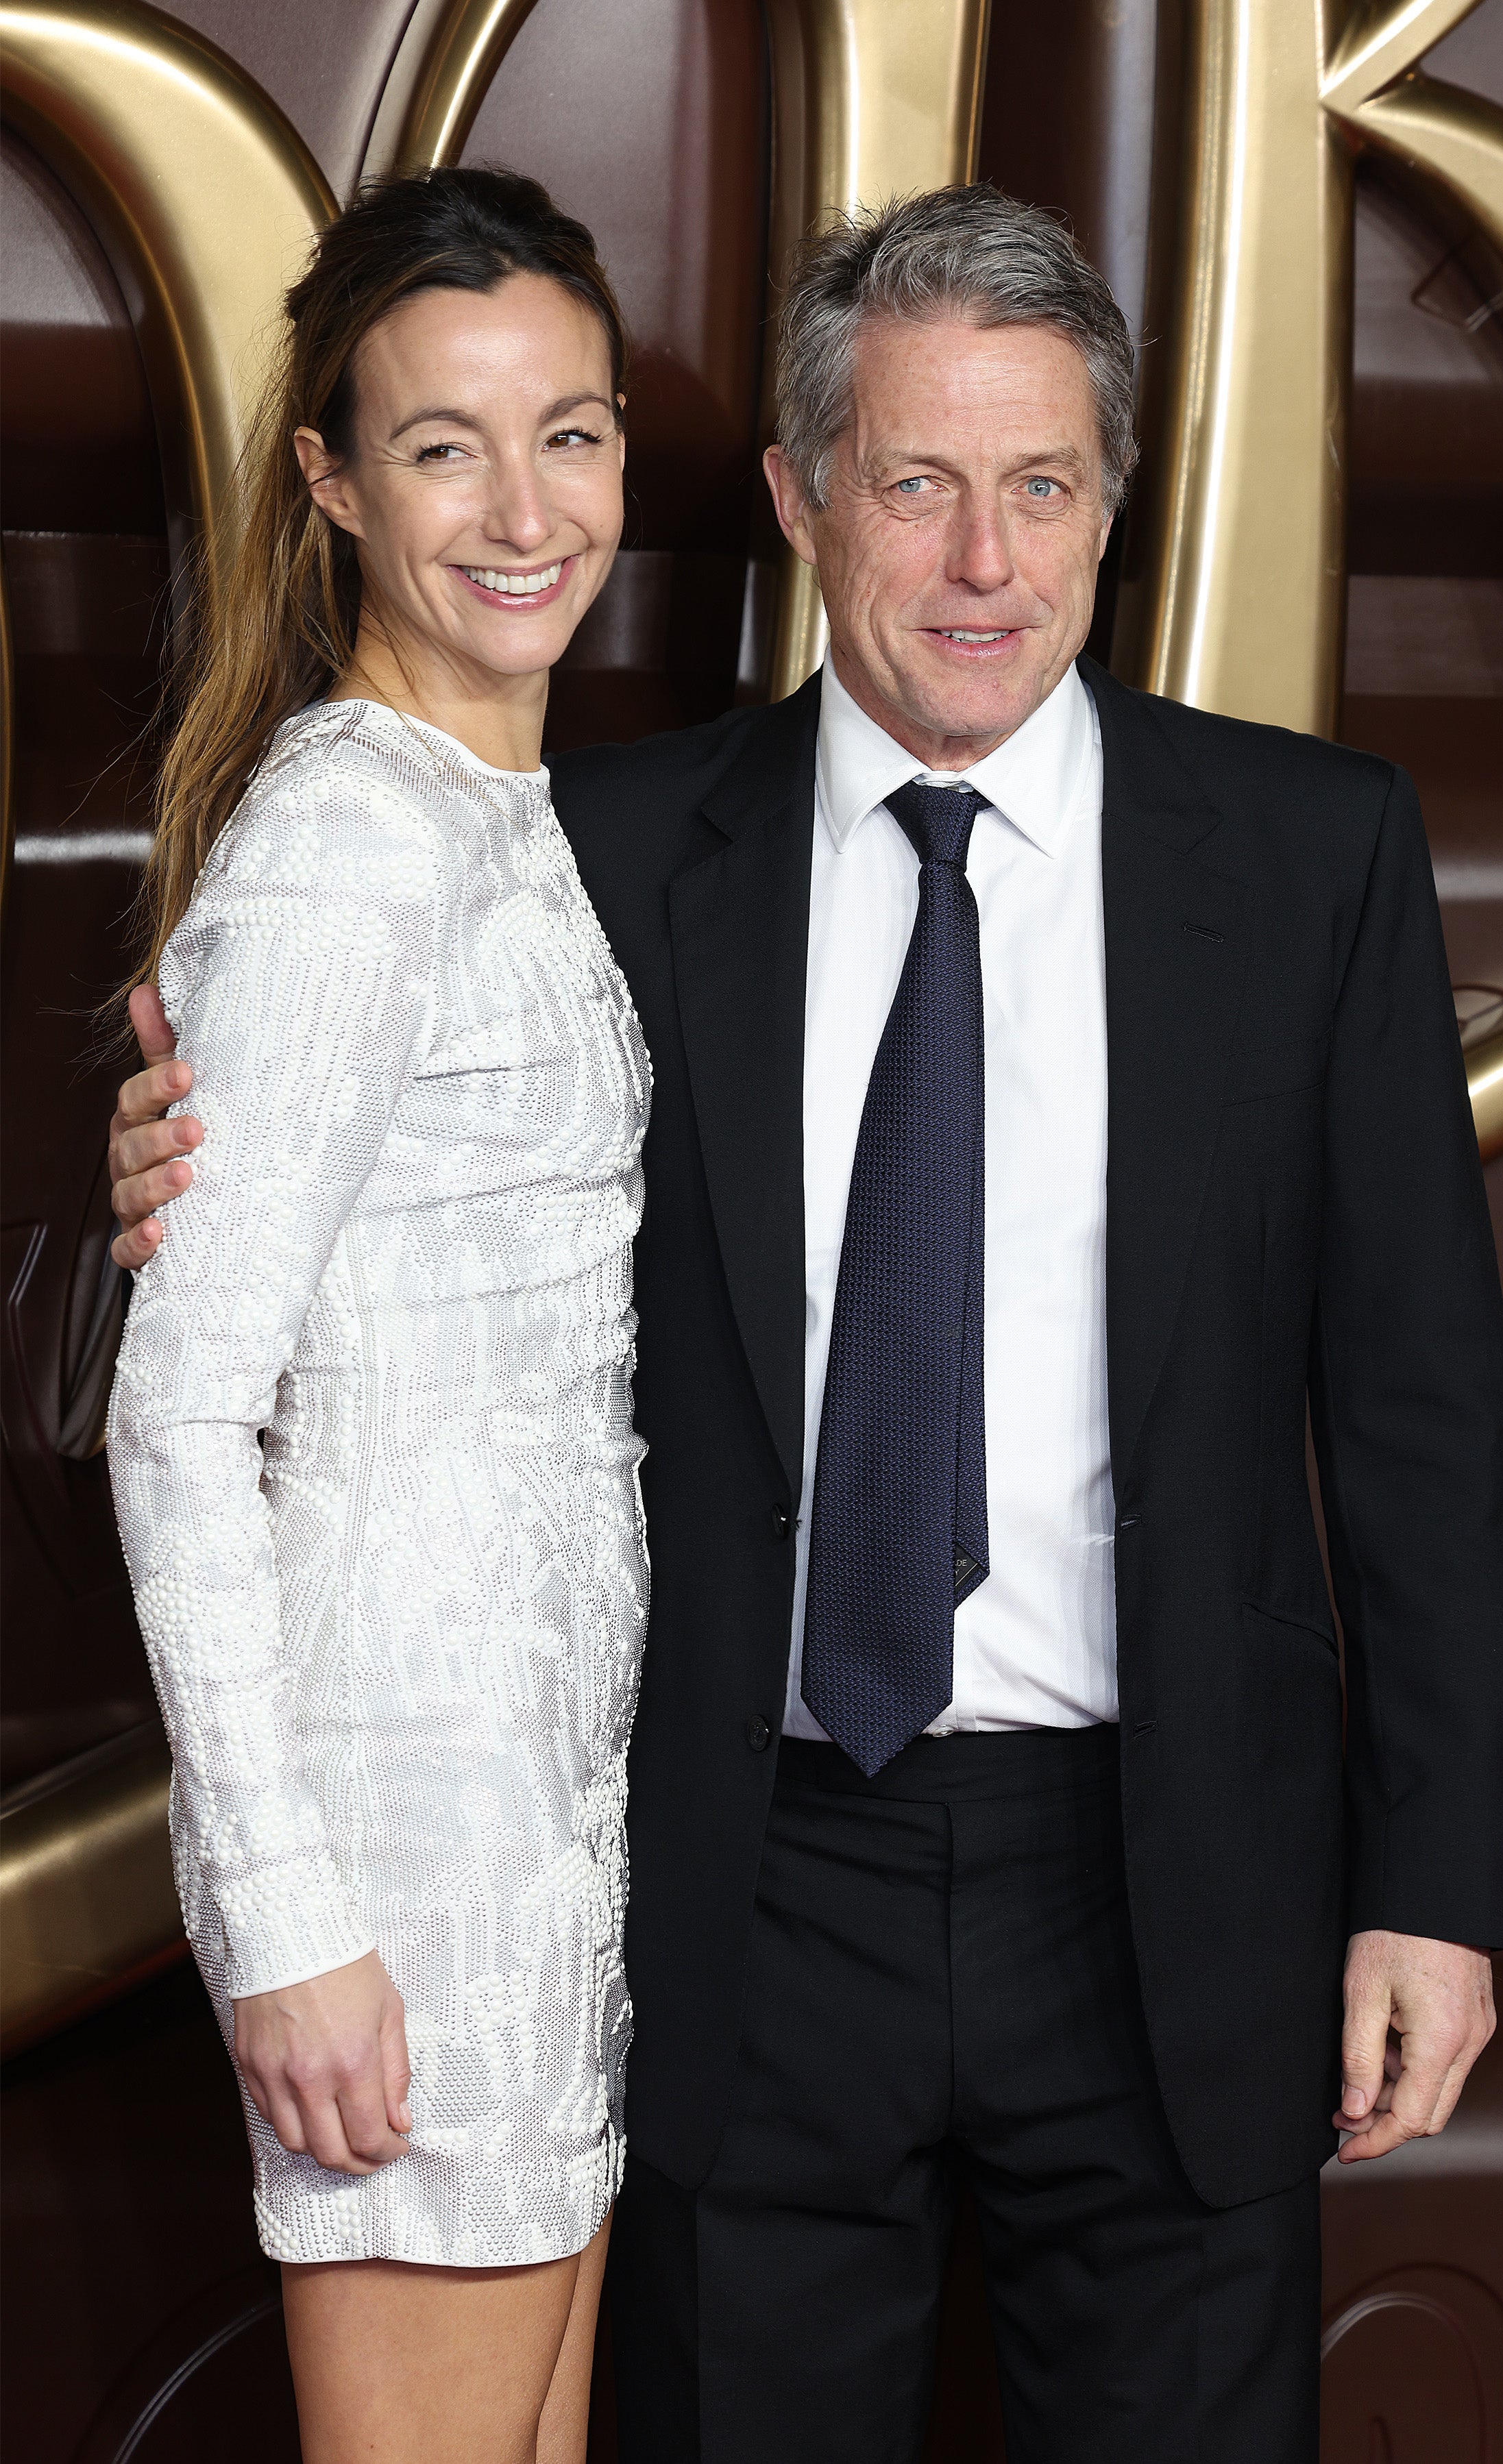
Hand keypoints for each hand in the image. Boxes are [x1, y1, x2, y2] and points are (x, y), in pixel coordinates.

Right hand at [109, 983, 202, 1268]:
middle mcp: (128, 1160)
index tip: (186, 1073)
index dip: (156, 1086)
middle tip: (196, 1131)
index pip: (135, 1098)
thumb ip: (165, 1047)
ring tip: (186, 1177)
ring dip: (155, 1185)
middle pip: (131, 1146)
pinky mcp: (137, 1245)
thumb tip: (145, 990)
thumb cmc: (191, 1142)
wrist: (209, 1211)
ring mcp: (130, 1204)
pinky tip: (157, 1233)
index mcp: (137, 1121)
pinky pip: (127, 1250)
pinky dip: (139, 1243)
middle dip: (161, 1137)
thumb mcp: (182, 1095)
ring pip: (128, 1194)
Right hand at [234, 1948, 413, 2175]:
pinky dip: (293, 2126)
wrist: (291, 1929)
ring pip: (296, 2143)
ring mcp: (276, 2074)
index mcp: (353, 2062)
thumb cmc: (345, 1963)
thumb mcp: (389, 2010)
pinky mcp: (250, 2066)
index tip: (396, 2147)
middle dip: (358, 2165)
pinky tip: (312, 2114)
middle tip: (372, 2156)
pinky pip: (269, 2117)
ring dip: (323, 2151)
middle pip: (331, 2153)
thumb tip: (400, 2120)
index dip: (386, 2153)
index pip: (369, 2137)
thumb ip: (396, 2071)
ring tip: (343, 2139)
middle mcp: (311, 2077)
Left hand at [1334, 1928, 1494, 2162]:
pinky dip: (1415, 2070)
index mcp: (1442, 2041)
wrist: (1429, 1887)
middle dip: (1386, 2125)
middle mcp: (1468, 2043)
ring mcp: (1477, 2030)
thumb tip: (1355, 2112)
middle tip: (1344, 2120)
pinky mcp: (1475, 2018)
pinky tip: (1384, 2053)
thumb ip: (1359, 2059)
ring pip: (1440, 2090)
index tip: (1345, 2150)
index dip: (1377, 2142)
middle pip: (1432, 2114)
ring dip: (1400, 2096)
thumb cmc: (1394, 1931)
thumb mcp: (1363, 1993)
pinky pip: (1447, 2063)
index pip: (1413, 2120)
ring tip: (1356, 2081)